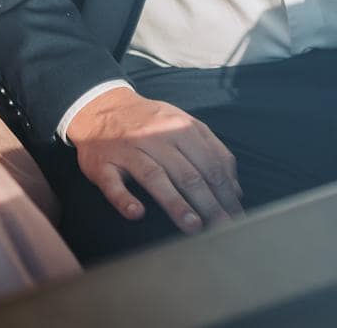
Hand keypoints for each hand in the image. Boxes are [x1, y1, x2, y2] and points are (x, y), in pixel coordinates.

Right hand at [66, 88, 242, 233]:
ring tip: (193, 226)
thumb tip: (235, 189)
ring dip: (175, 203)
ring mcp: (127, 150)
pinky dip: (124, 199)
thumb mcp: (182, 124)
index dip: (226, 192)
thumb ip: (211, 150)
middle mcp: (155, 136)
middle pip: (187, 172)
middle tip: (223, 229)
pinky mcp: (102, 163)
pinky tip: (137, 213)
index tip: (237, 216)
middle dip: (209, 204)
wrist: (99, 106)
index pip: (210, 163)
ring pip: (155, 176)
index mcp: (179, 127)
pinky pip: (113, 183)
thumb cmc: (148, 122)